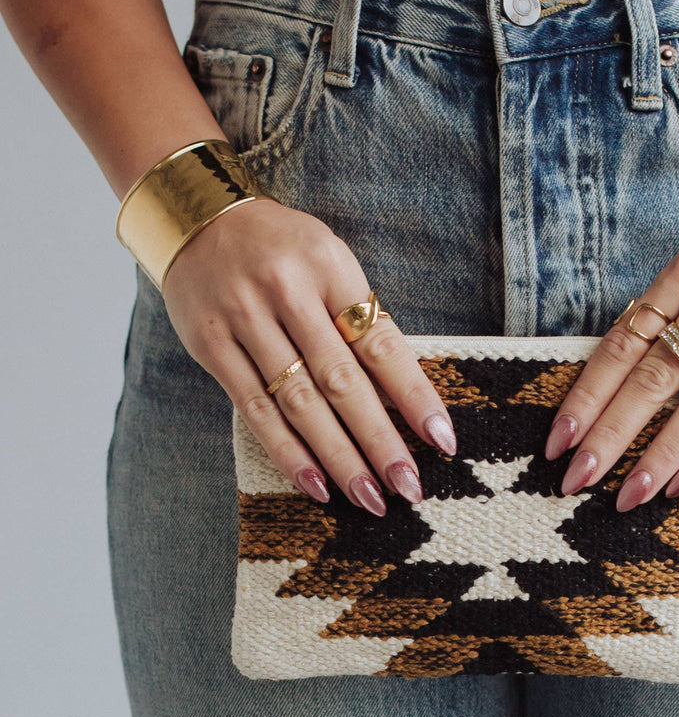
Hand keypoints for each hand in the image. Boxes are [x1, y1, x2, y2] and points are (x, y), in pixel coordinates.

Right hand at [160, 197, 457, 514]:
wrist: (197, 217)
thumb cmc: (282, 249)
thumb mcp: (329, 262)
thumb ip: (360, 319)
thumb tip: (402, 399)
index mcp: (329, 266)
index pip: (381, 343)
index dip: (414, 396)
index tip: (442, 440)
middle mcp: (286, 292)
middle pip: (341, 381)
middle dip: (379, 441)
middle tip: (409, 488)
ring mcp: (244, 319)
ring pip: (299, 403)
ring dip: (338, 457)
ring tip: (371, 498)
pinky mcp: (211, 346)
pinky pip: (255, 411)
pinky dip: (288, 452)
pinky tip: (316, 486)